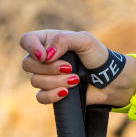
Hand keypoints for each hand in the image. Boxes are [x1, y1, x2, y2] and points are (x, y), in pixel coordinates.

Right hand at [19, 29, 135, 106]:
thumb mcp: (85, 40)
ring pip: (35, 81)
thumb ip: (64, 40)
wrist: (109, 79)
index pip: (26, 40)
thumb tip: (45, 55)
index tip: (44, 56)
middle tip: (70, 67)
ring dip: (57, 81)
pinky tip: (66, 92)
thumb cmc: (98, 56)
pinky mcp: (50, 92)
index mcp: (50, 41)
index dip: (30, 47)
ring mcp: (46, 76)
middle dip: (49, 68)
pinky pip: (40, 96)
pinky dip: (52, 95)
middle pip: (27, 63)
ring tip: (76, 79)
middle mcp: (44, 58)